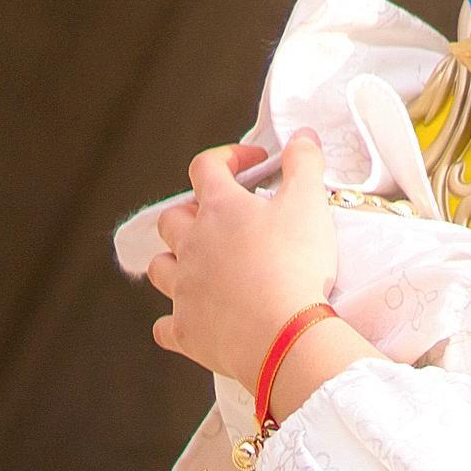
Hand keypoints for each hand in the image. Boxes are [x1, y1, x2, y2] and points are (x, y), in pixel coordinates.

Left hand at [148, 133, 339, 392]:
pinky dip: (177, 321)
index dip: (228, 158)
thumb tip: (302, 136)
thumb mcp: (310, 203)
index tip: (253, 164)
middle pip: (172, 219)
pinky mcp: (187, 331)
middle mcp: (192, 246)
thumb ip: (305, 164)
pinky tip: (193, 321)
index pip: (207, 167)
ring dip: (175, 262)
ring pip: (160, 267)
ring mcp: (184, 290)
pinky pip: (167, 326)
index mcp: (219, 209)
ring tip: (201, 266)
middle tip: (222, 221)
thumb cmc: (296, 264)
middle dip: (193, 214)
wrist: (285, 334)